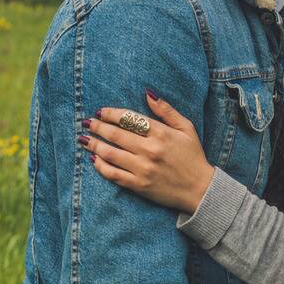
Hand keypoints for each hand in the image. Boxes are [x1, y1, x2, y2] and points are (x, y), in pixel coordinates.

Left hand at [79, 91, 214, 213]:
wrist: (200, 189)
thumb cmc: (193, 157)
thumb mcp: (186, 128)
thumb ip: (166, 111)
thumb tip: (148, 94)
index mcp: (161, 133)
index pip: (129, 118)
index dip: (111, 114)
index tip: (100, 111)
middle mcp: (150, 150)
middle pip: (115, 135)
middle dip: (97, 127)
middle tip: (86, 123)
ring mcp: (143, 169)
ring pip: (110, 154)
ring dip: (94, 145)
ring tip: (84, 139)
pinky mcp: (139, 185)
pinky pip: (113, 174)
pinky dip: (100, 166)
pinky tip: (94, 159)